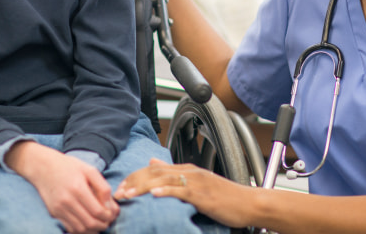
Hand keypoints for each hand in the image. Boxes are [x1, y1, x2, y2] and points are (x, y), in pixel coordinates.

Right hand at [6, 141, 118, 233]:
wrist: (44, 167)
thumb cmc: (69, 166)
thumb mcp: (89, 170)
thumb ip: (102, 187)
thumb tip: (110, 205)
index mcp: (78, 188)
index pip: (98, 211)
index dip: (109, 215)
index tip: (114, 213)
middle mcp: (67, 201)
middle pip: (90, 223)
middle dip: (103, 224)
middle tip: (109, 220)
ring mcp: (59, 209)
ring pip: (80, 229)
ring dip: (93, 229)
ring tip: (100, 223)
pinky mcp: (54, 214)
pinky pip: (70, 229)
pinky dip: (82, 230)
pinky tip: (88, 224)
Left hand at [113, 159, 253, 228]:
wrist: (248, 203)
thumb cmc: (224, 196)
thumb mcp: (196, 183)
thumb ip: (174, 173)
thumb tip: (152, 162)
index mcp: (186, 170)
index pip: (154, 170)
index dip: (135, 177)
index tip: (120, 188)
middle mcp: (189, 172)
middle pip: (155, 173)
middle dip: (134, 182)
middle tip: (117, 193)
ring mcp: (196, 182)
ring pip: (165, 180)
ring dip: (143, 186)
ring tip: (128, 194)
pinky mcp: (203, 194)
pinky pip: (182, 191)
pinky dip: (167, 191)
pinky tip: (154, 194)